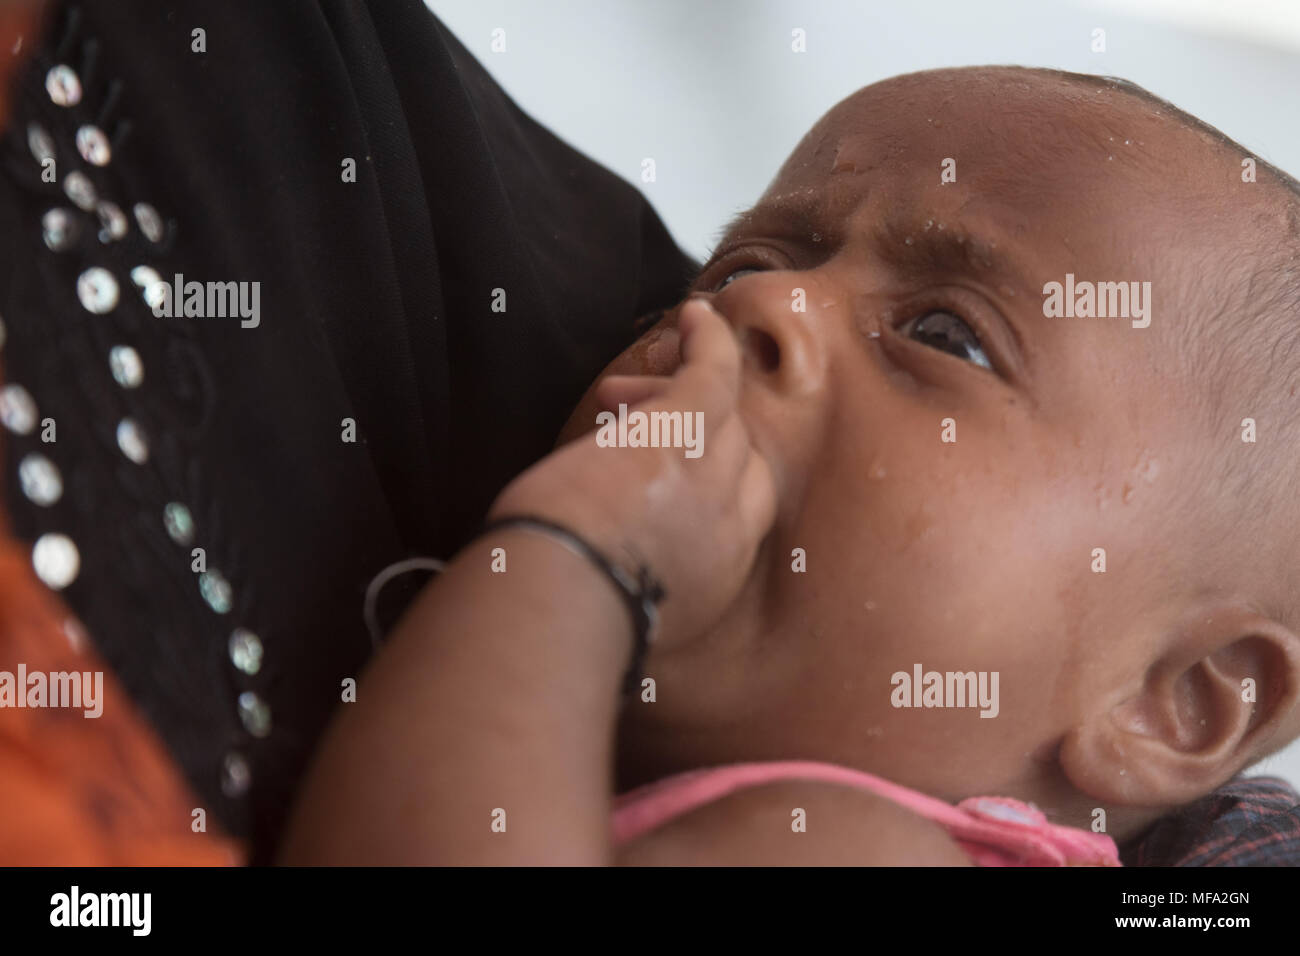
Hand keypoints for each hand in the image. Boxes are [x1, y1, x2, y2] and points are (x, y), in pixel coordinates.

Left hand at [487, 297, 777, 647]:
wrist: (563, 602)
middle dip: (699, 435)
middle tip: (636, 427)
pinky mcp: (685, 431)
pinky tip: (696, 313)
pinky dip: (708, 340)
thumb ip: (636, 587)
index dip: (721, 482)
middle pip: (738, 456)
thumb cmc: (565, 616)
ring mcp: (712, 475)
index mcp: (717, 578)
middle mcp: (730, 527)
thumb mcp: (621, 616)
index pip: (745, 514)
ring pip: (723, 412)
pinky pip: (714, 372)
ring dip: (696, 380)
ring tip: (671, 352)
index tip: (682, 474)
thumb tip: (613, 577)